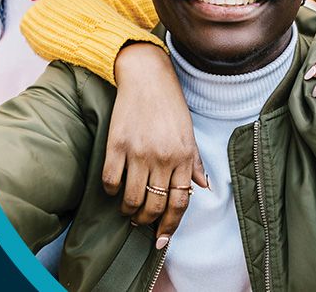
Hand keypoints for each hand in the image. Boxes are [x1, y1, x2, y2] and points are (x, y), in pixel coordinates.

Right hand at [107, 43, 207, 244]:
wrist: (146, 75)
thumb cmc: (170, 104)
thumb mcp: (189, 132)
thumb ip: (195, 162)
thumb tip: (205, 188)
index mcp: (183, 156)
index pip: (180, 202)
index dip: (170, 226)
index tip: (161, 241)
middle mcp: (162, 157)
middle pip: (155, 205)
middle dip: (147, 222)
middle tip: (140, 223)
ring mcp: (138, 152)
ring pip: (132, 198)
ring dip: (128, 210)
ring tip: (127, 210)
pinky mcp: (116, 144)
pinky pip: (111, 180)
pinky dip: (111, 190)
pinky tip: (114, 189)